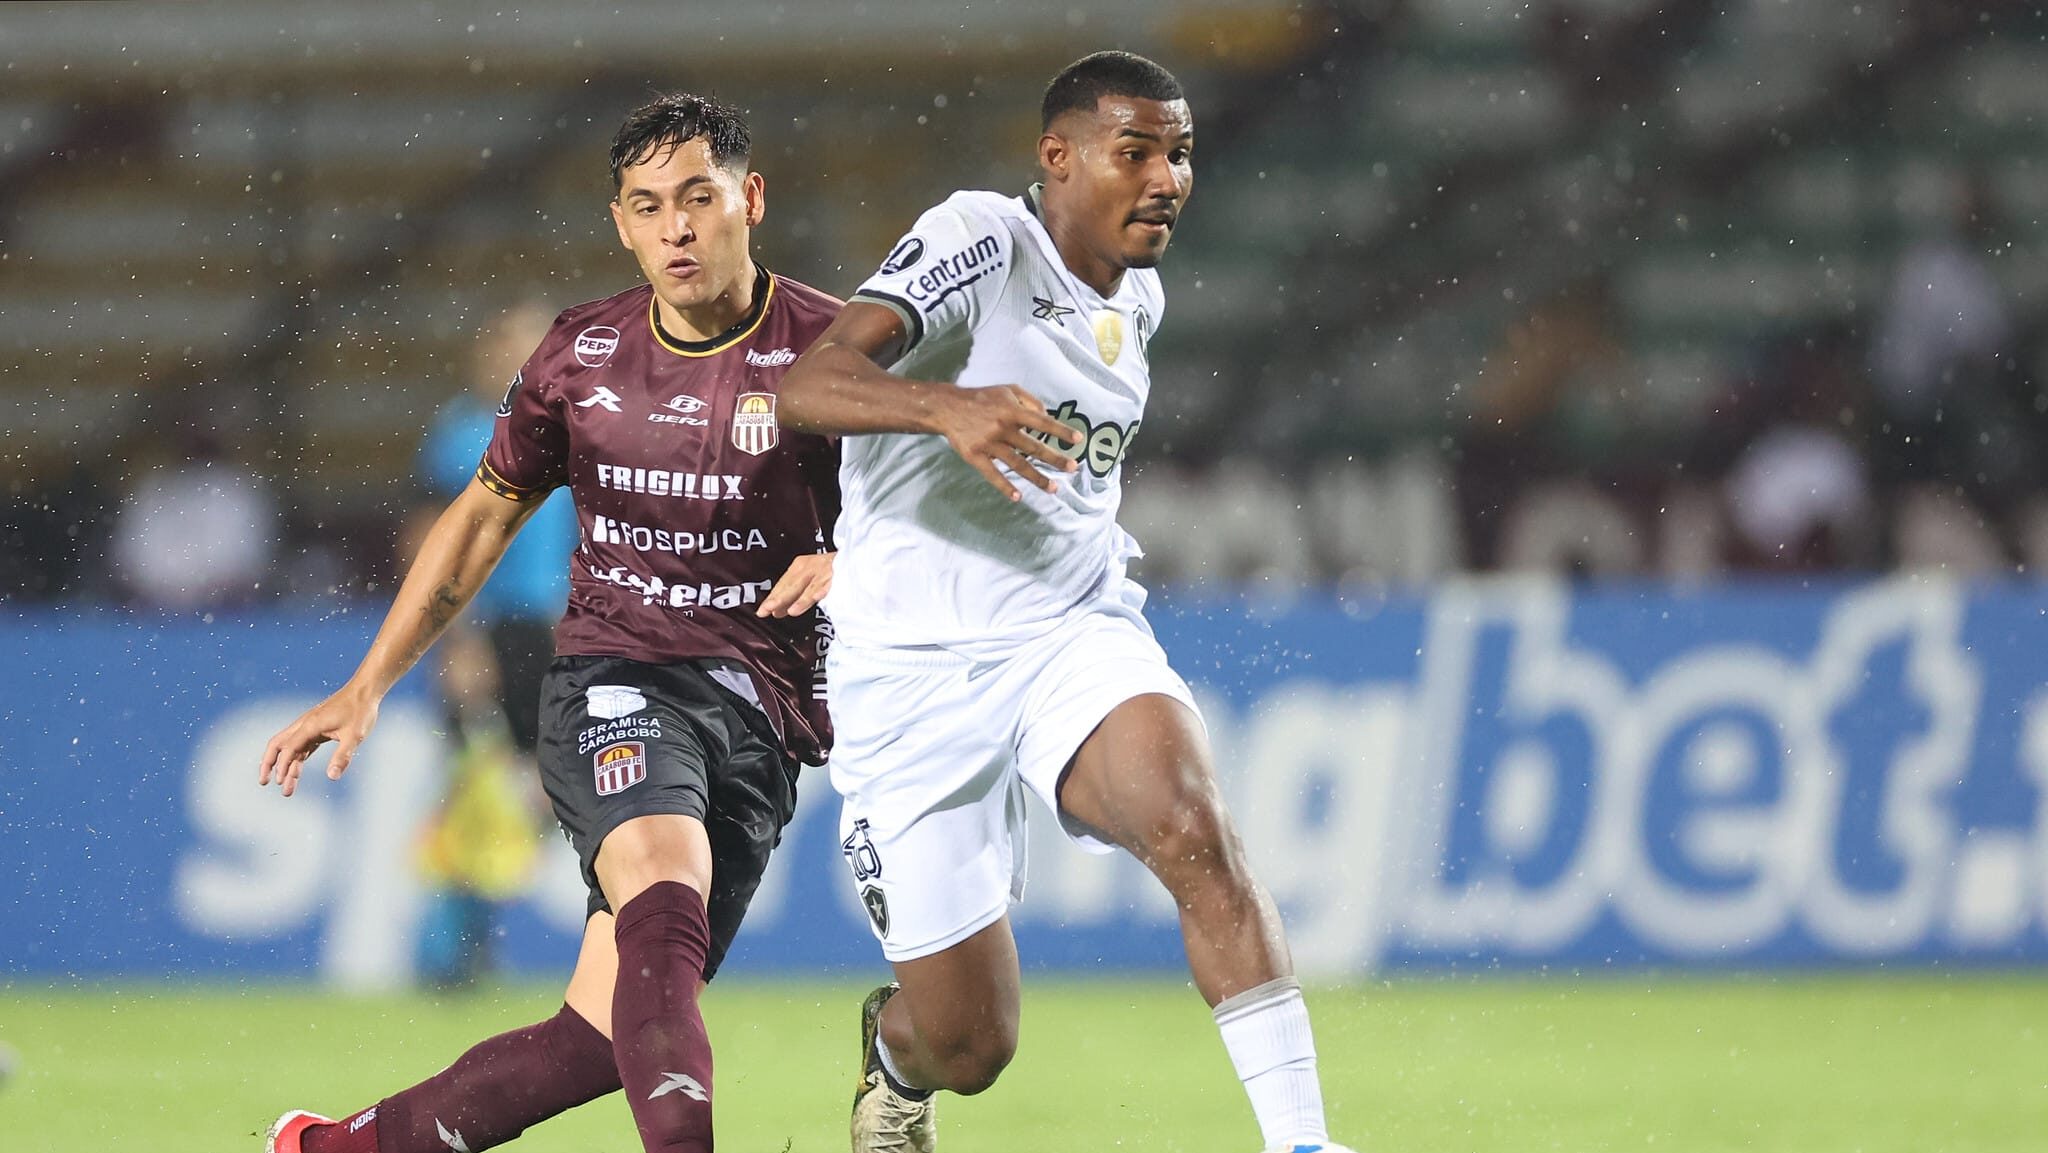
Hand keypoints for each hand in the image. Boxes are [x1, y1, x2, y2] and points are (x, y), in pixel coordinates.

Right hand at [258, 684, 380, 797]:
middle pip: (277, 744)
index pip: (289, 748)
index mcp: (310, 725)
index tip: (281, 782)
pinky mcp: (317, 728)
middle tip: (263, 783)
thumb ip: (343, 756)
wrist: (365, 691)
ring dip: (286, 766)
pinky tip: (296, 771)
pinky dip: (296, 759)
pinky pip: (301, 746)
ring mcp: (309, 726)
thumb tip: (332, 776)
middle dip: (268, 764)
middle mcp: (305, 725)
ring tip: (286, 787)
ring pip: (289, 747)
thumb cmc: (360, 711)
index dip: (283, 766)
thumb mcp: (355, 736)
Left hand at [758, 551, 834, 616]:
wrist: (853, 556)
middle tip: (767, 610)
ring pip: (810, 587)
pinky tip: (817, 597)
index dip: (772, 598)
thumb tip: (776, 612)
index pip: (782, 584)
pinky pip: (830, 585)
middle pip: (792, 585)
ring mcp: (825, 571)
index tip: (762, 611)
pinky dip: (823, 590)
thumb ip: (792, 596)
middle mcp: (810, 567)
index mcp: (800, 566)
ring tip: (791, 611)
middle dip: (779, 598)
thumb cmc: (828, 570)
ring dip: (801, 599)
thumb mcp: (807, 579)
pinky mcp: (839, 575)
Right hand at [929, 384, 1081, 499]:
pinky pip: (992, 475)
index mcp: (1012, 411)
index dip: (1061, 431)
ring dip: (1037, 478)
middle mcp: (1002, 428)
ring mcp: (989, 444)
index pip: (1042, 422)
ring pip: (1018, 464)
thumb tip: (1048, 416)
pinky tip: (1018, 496)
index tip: (1078, 439)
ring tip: (1054, 488)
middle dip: (1055, 459)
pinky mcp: (975, 456)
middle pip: (1033, 447)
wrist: (947, 407)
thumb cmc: (982, 398)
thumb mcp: (1007, 390)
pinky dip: (1005, 486)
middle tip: (1073, 468)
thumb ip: (1030, 401)